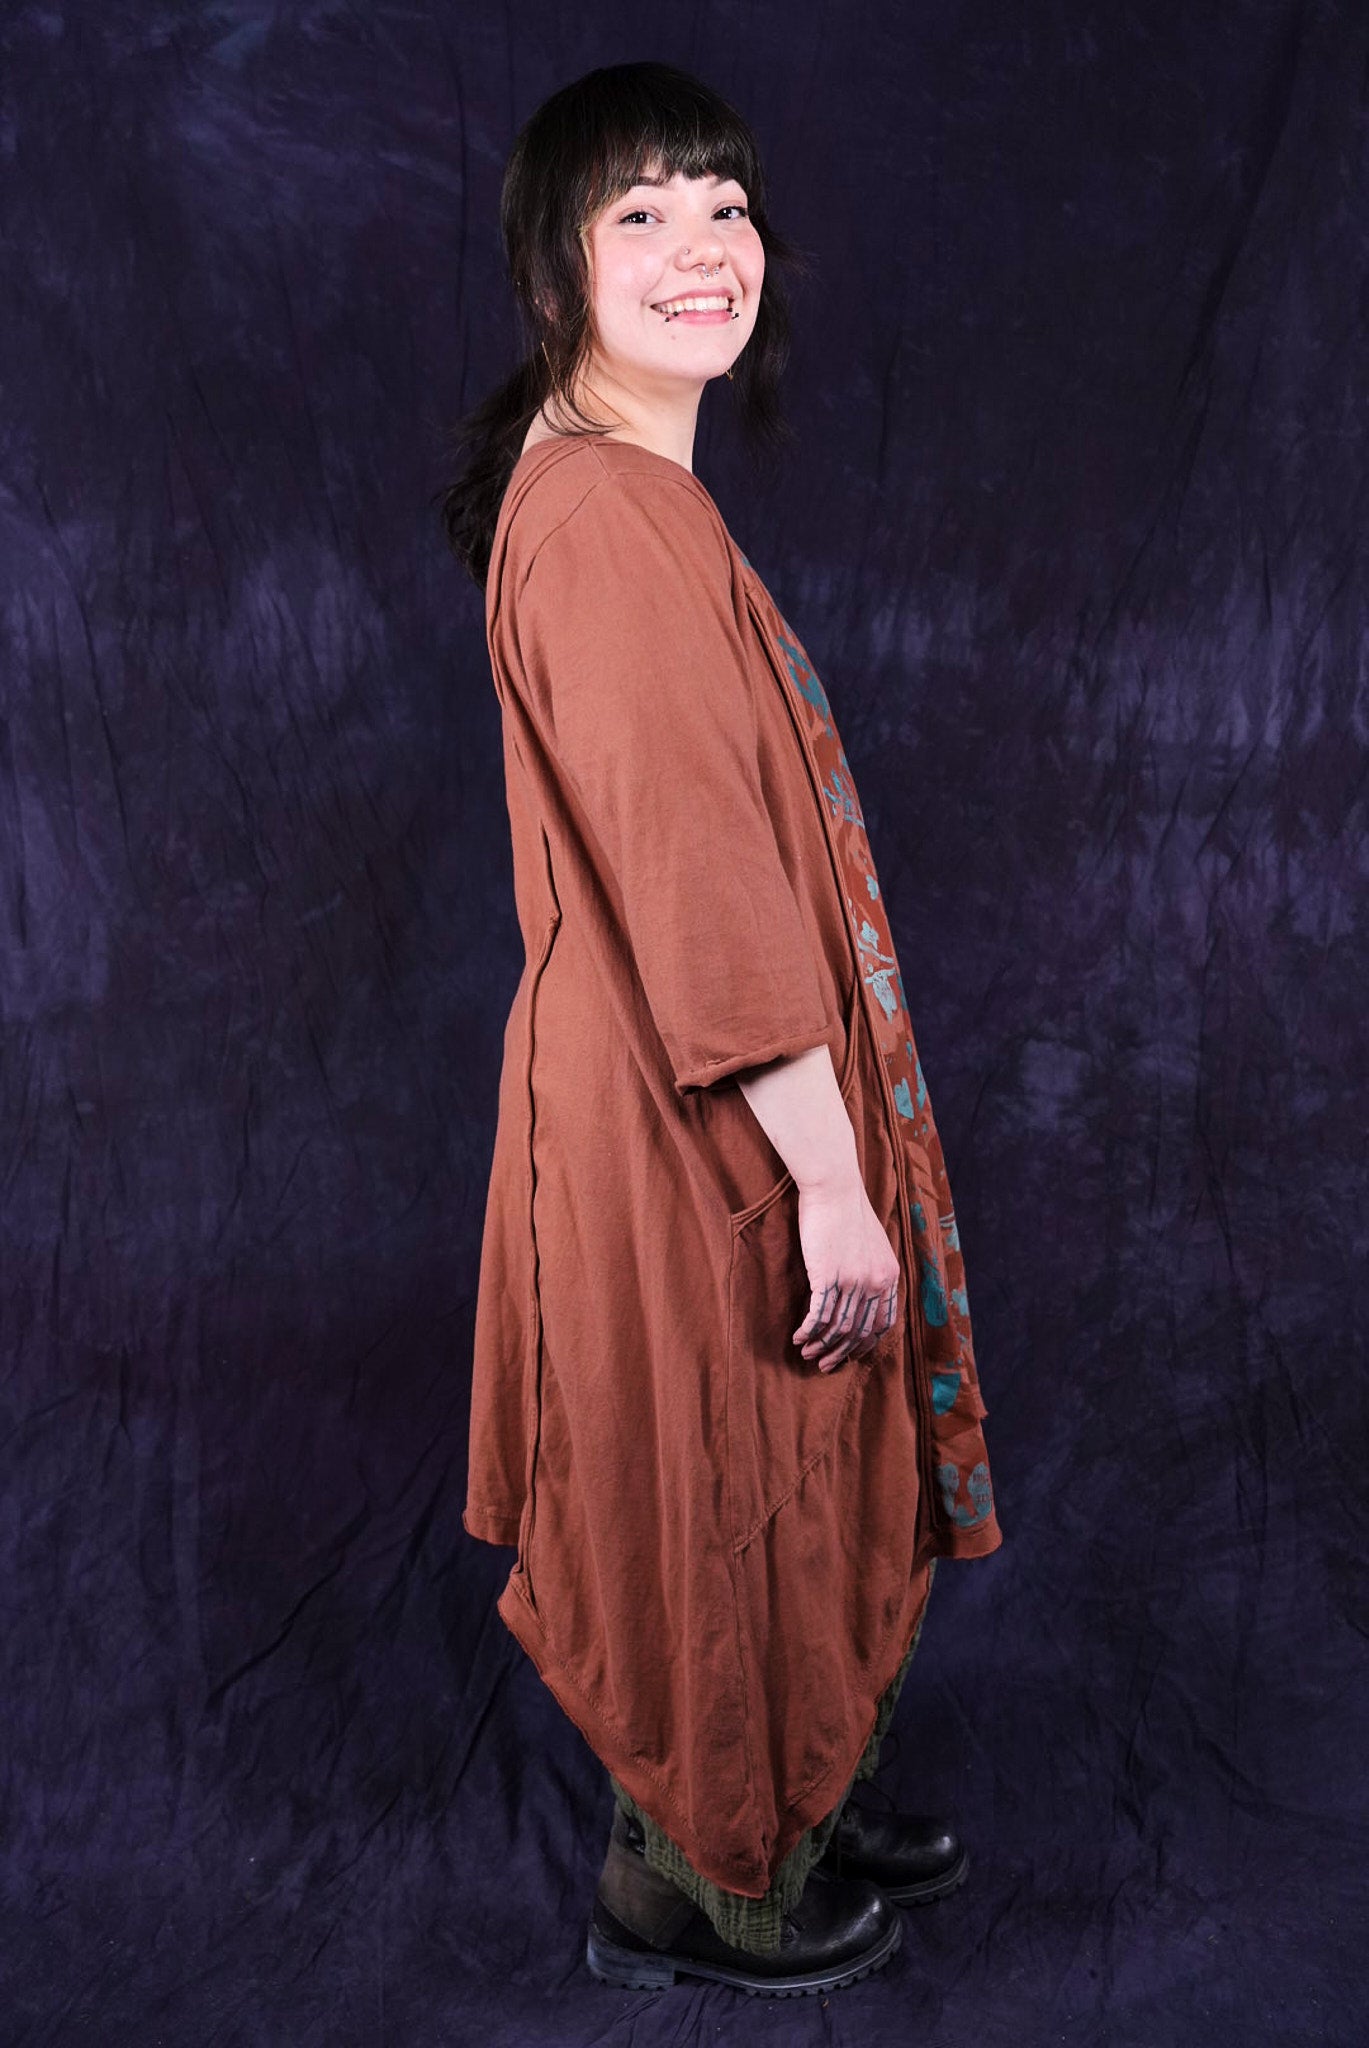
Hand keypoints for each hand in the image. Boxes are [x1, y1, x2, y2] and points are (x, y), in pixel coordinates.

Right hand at [791, 1172, 900, 1372]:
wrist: (835, 1189)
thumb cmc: (849, 1211)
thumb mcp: (875, 1243)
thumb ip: (875, 1268)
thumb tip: (867, 1288)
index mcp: (890, 1276)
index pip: (883, 1323)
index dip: (866, 1343)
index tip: (852, 1353)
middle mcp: (874, 1283)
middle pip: (859, 1331)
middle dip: (841, 1352)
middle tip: (826, 1364)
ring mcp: (852, 1281)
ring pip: (838, 1327)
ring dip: (821, 1345)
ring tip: (807, 1353)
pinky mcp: (827, 1276)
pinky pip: (819, 1314)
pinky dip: (808, 1330)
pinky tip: (798, 1337)